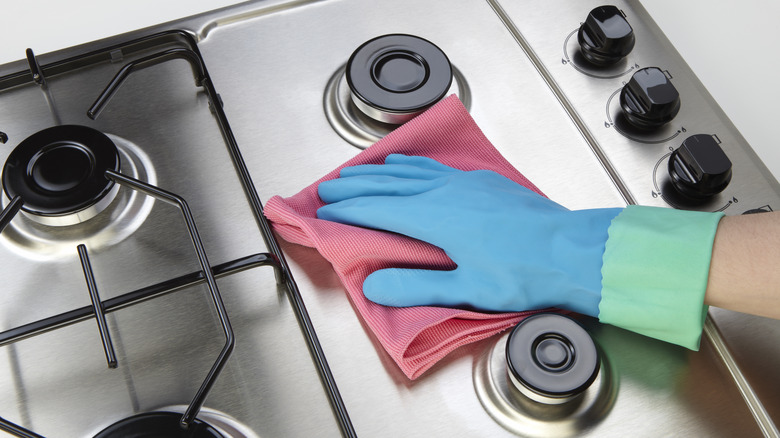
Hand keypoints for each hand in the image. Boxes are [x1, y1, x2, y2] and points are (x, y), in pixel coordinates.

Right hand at [317, 154, 620, 315]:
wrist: (571, 249)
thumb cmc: (523, 273)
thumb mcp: (467, 289)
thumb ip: (417, 286)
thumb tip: (374, 286)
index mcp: (434, 218)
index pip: (378, 211)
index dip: (348, 211)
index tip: (325, 212)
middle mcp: (444, 193)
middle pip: (387, 184)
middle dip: (354, 186)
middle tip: (328, 188)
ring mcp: (464, 183)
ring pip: (410, 171)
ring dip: (378, 172)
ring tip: (358, 171)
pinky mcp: (481, 181)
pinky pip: (434, 167)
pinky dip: (411, 165)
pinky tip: (409, 164)